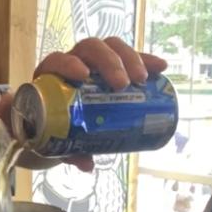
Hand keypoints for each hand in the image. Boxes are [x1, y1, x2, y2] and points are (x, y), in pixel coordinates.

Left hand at [31, 37, 167, 172]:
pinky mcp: (112, 66)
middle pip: (90, 48)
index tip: (83, 74)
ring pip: (110, 47)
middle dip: (109, 62)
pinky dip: (145, 60)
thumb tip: (88, 164)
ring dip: (130, 58)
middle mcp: (72, 62)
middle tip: (123, 84)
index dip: (68, 63)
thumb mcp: (57, 140)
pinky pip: (129, 58)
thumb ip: (68, 151)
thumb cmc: (52, 128)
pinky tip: (160, 67)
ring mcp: (93, 61)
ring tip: (142, 79)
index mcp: (51, 77)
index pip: (57, 61)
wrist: (54, 122)